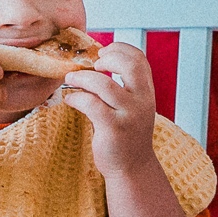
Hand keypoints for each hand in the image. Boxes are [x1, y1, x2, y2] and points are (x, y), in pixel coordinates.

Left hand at [62, 42, 157, 176]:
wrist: (132, 168)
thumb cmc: (125, 134)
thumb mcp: (130, 106)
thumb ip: (118, 87)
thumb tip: (91, 66)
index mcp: (146, 91)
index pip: (139, 58)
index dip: (120, 48)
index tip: (103, 51)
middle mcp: (142, 100)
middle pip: (129, 64)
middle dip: (106, 58)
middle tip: (91, 64)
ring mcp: (129, 115)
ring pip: (104, 84)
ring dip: (82, 78)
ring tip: (71, 79)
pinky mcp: (114, 129)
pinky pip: (91, 104)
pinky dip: (76, 98)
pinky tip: (70, 100)